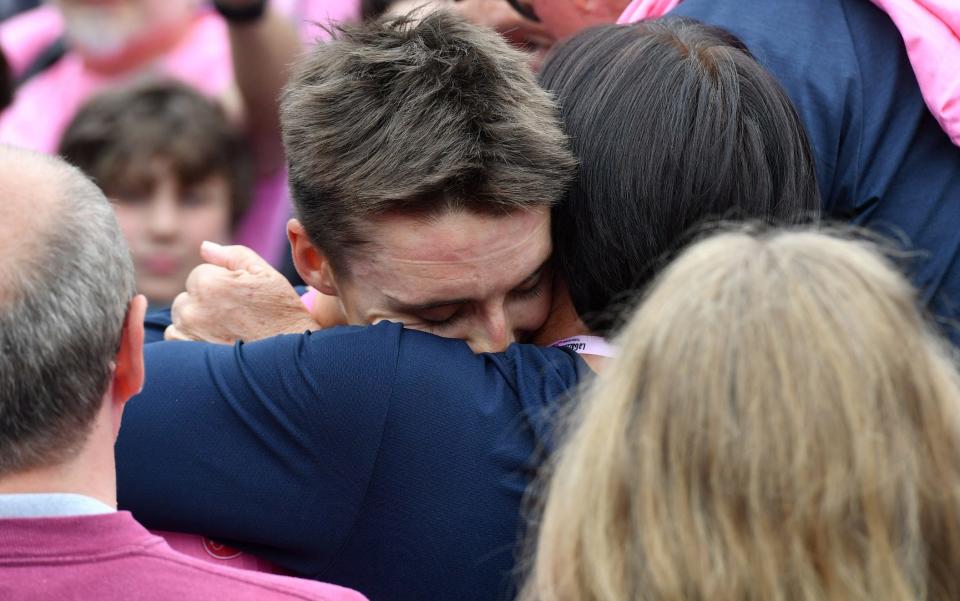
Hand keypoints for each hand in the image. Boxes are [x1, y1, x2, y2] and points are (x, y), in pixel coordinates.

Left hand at [165, 241, 318, 343]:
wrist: (292, 361)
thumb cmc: (284, 315)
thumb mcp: (267, 276)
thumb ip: (234, 255)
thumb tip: (204, 247)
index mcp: (209, 283)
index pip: (201, 274)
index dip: (222, 284)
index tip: (241, 299)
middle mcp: (192, 308)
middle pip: (188, 295)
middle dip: (206, 302)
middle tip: (236, 317)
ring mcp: (187, 334)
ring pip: (181, 317)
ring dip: (197, 321)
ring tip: (229, 332)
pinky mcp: (186, 354)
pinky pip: (176, 338)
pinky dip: (191, 339)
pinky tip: (217, 343)